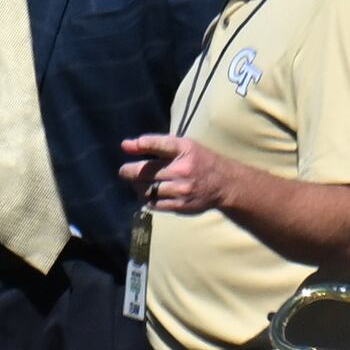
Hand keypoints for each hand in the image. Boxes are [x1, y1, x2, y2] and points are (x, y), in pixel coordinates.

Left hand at [119, 132, 240, 215]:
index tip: (125, 146)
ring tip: (138, 182)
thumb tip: (124, 145)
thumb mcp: (183, 146)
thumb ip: (155, 144)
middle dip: (128, 172)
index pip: (160, 145)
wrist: (225, 184)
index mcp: (185, 150)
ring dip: (136, 186)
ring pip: (145, 190)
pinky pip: (152, 203)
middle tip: (126, 171)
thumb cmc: (198, 161)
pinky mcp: (180, 205)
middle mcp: (183, 169)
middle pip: (144, 172)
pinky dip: (145, 198)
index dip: (143, 144)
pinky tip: (148, 193)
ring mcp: (182, 189)